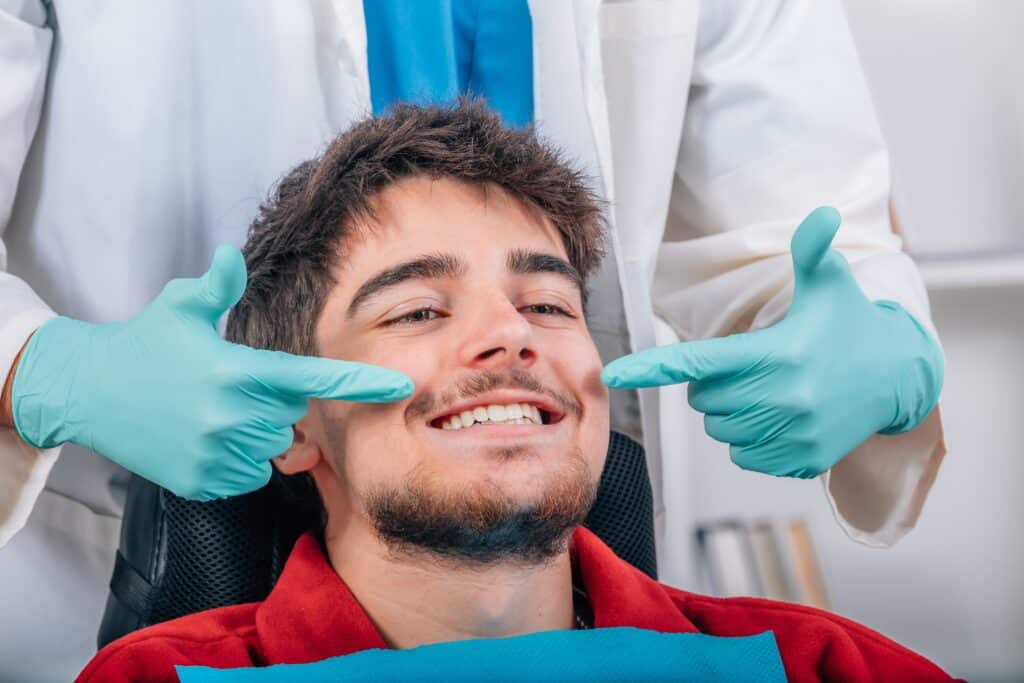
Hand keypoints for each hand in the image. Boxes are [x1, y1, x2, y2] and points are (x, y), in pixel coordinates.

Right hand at [10, 246, 413, 499]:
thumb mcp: (179, 307)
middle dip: (273, 403)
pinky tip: (203, 439)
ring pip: (272, 449)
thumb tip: (232, 256)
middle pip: (292, 417)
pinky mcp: (202, 483)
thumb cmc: (140, 344)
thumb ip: (216, 285)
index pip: (313, 379)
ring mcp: (216, 455)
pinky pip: (247, 476)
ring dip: (255, 433)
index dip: (360, 383)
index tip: (401, 386)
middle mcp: (232, 417)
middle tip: (231, 387)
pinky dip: (235, 462)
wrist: (85, 394)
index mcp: (236, 371)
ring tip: (212, 413)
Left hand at [601, 207, 943, 477]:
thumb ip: (813, 250)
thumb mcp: (831, 285)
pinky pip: (743, 457)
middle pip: (704, 400)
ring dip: (732, 412)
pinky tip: (781, 418)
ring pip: (720, 430)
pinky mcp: (802, 462)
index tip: (613, 373)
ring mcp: (793, 434)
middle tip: (751, 367)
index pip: (699, 361)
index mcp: (777, 354)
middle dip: (715, 384)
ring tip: (769, 390)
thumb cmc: (851, 326)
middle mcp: (783, 398)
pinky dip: (751, 440)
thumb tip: (822, 213)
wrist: (898, 380)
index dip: (653, 366)